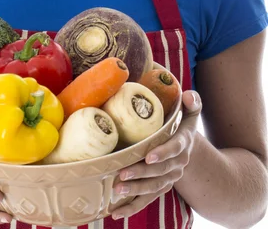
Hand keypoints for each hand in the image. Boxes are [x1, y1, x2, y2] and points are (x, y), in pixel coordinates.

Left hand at [111, 90, 201, 219]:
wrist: (186, 147)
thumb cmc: (181, 124)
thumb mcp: (190, 112)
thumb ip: (193, 102)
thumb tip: (189, 95)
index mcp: (183, 143)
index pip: (174, 149)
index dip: (163, 153)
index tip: (149, 156)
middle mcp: (177, 163)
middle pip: (160, 171)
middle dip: (141, 173)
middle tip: (122, 173)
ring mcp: (169, 177)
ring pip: (153, 187)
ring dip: (135, 190)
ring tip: (117, 189)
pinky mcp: (160, 187)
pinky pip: (147, 200)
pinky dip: (132, 208)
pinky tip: (116, 213)